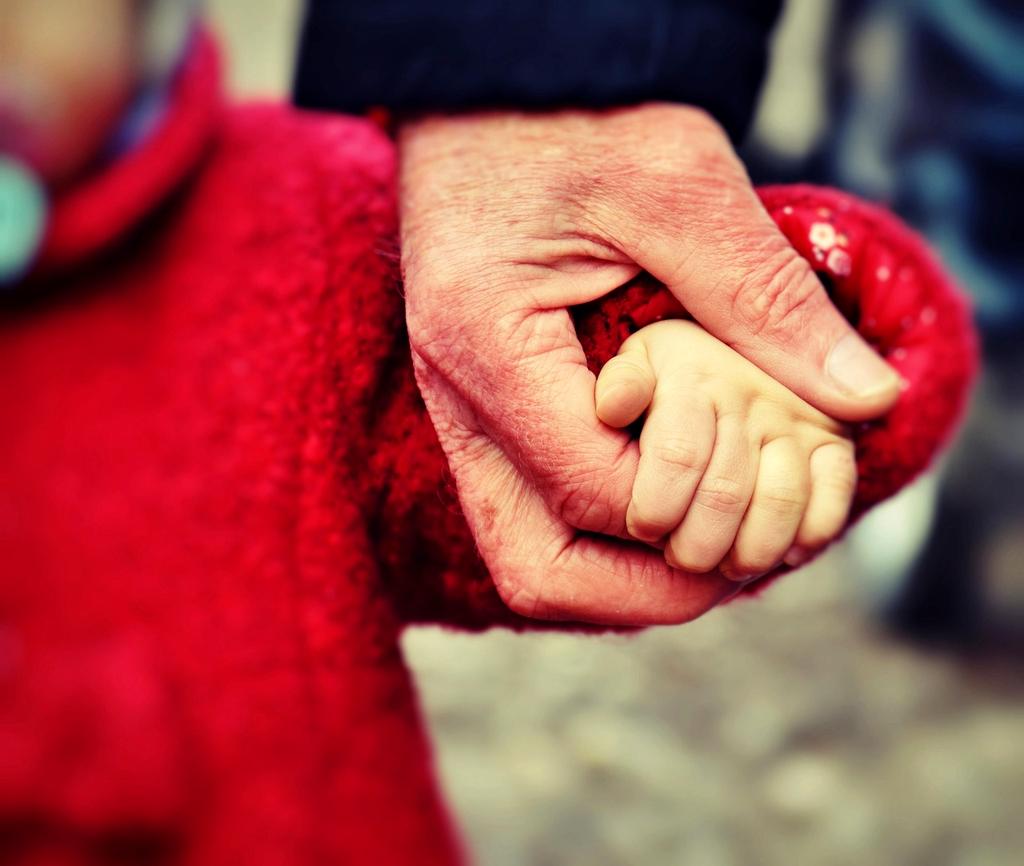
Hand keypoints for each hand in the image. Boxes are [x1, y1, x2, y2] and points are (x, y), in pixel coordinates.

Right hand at [400, 105, 897, 624]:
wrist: (489, 90)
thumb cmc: (569, 118)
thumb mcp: (677, 184)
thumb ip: (764, 297)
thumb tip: (861, 397)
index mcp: (486, 345)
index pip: (595, 492)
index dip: (693, 509)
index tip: (771, 480)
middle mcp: (453, 396)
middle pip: (537, 568)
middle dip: (647, 592)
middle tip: (736, 563)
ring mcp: (455, 407)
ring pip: (527, 552)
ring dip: (622, 575)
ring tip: (711, 536)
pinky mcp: (475, 403)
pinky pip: (529, 508)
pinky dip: (602, 530)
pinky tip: (667, 492)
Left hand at [596, 319, 856, 579]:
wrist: (711, 300)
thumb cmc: (643, 335)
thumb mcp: (626, 346)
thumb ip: (623, 374)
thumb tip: (612, 411)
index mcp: (690, 364)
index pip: (678, 455)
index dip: (655, 507)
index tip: (641, 529)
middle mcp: (749, 385)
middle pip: (725, 491)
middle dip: (695, 544)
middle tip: (676, 558)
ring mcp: (796, 408)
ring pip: (782, 499)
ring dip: (750, 550)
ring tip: (720, 564)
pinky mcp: (830, 427)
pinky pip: (834, 486)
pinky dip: (811, 529)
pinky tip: (778, 552)